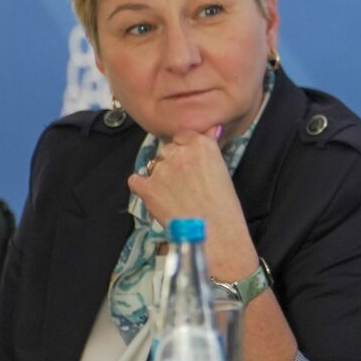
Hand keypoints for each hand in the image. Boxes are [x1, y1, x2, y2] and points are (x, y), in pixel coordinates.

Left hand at [126, 129, 255, 277]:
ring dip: (159, 177)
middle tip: (184, 184)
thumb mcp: (222, 168)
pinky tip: (155, 197)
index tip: (190, 164)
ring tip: (174, 196)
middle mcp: (179, 152)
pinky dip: (142, 187)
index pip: (182, 136)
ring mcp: (161, 170)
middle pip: (167, 150)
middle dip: (172, 163)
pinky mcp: (147, 187)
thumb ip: (211, 145)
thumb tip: (212, 128)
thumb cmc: (224, 205)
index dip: (185, 151)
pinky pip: (136, 180)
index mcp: (201, 145)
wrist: (214, 232)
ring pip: (153, 165)